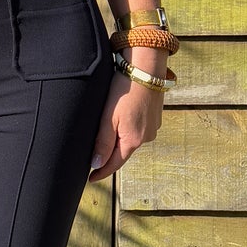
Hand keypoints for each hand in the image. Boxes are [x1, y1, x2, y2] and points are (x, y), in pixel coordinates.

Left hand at [88, 47, 166, 181]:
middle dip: (109, 155)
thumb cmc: (124, 91)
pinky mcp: (155, 116)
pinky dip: (128, 127)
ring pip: (131, 138)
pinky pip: (138, 127)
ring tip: (107, 132)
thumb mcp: (108, 118)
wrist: (146, 68)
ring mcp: (153, 126)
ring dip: (119, 138)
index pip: (114, 164)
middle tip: (93, 157)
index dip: (101, 172)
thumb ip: (102, 143)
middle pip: (123, 151)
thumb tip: (96, 164)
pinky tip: (122, 117)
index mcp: (133, 140)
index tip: (90, 179)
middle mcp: (146, 137)